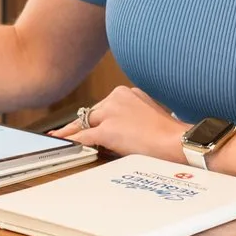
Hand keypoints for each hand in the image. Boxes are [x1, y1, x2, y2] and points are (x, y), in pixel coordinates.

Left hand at [50, 84, 186, 160]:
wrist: (178, 143)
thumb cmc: (170, 136)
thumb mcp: (149, 116)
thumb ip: (131, 117)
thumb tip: (118, 129)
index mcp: (128, 93)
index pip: (104, 106)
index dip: (92, 117)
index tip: (83, 121)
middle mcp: (117, 97)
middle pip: (92, 113)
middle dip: (80, 125)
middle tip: (64, 132)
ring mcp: (111, 113)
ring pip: (85, 123)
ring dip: (72, 132)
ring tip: (58, 137)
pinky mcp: (107, 130)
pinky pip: (83, 137)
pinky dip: (71, 141)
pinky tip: (61, 143)